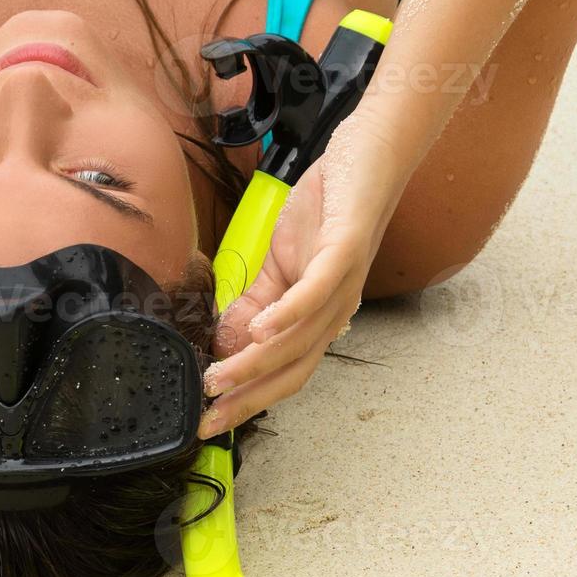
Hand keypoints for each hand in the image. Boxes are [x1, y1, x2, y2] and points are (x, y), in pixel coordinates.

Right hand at [200, 117, 405, 436]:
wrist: (368, 155)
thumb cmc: (327, 208)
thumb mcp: (280, 262)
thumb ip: (255, 303)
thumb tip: (225, 342)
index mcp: (319, 317)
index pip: (283, 372)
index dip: (248, 400)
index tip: (209, 421)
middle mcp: (336, 310)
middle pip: (293, 368)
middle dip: (249, 396)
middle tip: (208, 413)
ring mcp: (344, 281)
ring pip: (300, 336)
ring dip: (258, 362)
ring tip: (220, 378)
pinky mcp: (345, 248)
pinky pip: (317, 289)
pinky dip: (289, 313)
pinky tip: (260, 329)